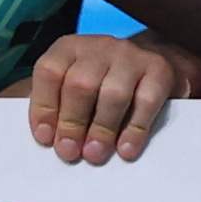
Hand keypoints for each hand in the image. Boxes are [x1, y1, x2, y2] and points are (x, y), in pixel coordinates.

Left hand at [23, 25, 195, 162]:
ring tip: (94, 154)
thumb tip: (41, 135)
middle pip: (81, 84)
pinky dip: (135, 129)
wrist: (154, 65)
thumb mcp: (71, 84)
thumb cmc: (102, 84)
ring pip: (113, 93)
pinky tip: (126, 149)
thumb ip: (52, 104)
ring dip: (102, 129)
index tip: (45, 138)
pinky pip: (146, 101)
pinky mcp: (159, 70)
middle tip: (69, 152)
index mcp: (70, 48)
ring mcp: (131, 56)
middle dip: (72, 123)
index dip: (44, 106)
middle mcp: (99, 47)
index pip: (50, 71)